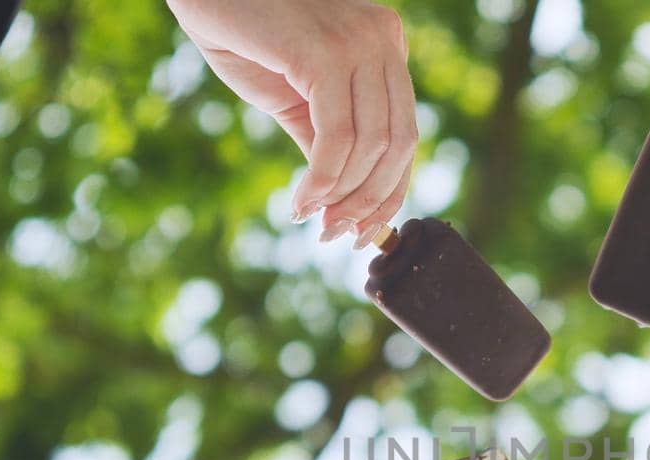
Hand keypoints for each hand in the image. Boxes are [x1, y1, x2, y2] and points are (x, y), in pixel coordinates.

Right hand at [165, 0, 417, 245]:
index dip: (389, 191)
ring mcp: (359, 42)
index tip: (364, 232)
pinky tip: (301, 201)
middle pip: (400, 143)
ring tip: (313, 218)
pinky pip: (336, 137)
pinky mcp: (325, 52)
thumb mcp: (297, 95)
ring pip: (372, 145)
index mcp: (386, 46)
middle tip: (335, 234)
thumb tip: (345, 200)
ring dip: (343, 196)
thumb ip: (328, 138)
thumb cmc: (244, 34)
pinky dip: (321, 179)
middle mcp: (383, 39)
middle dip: (369, 201)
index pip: (406, 133)